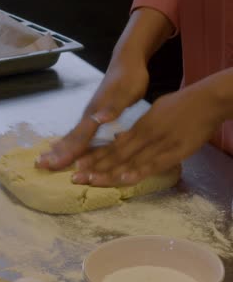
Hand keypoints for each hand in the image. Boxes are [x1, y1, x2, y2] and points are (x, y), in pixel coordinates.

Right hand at [36, 53, 148, 169]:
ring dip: (60, 148)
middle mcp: (89, 115)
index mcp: (96, 113)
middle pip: (71, 137)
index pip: (80, 138)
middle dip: (56, 152)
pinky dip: (70, 141)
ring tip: (46, 158)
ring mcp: (91, 114)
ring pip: (73, 135)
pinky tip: (67, 145)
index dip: (68, 152)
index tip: (53, 165)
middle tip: (38, 165)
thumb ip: (112, 107)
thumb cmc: (130, 78)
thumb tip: (98, 119)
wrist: (127, 61)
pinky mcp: (95, 113)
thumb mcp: (126, 92)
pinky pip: (80, 132)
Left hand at [72, 79, 222, 185]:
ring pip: (131, 161)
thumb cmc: (180, 105)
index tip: (79, 165)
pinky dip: (138, 172)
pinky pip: (153, 165)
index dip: (96, 156)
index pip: (113, 144)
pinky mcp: (174, 152)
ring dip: (110, 172)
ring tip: (91, 181)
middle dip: (96, 167)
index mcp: (140, 126)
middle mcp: (144, 135)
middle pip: (117, 154)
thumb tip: (118, 138)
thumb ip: (135, 128)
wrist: (206, 100)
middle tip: (76, 177)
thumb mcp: (154, 113)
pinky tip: (123, 180)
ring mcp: (159, 143)